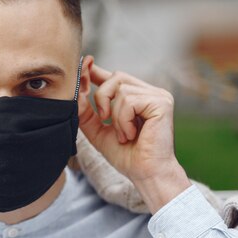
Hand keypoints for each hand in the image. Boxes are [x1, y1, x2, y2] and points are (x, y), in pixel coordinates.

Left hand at [78, 65, 190, 212]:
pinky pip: (129, 101)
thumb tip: (76, 88)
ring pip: (121, 89)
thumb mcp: (97, 130)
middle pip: (115, 77)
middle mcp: (149, 92)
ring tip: (124, 134)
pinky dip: (123, 120)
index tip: (83, 63)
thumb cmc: (126, 155)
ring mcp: (158, 95)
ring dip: (115, 116)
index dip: (96, 70)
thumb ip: (85, 111)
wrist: (145, 173)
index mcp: (136, 97)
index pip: (114, 77)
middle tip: (104, 119)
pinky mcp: (162, 102)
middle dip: (101, 97)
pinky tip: (132, 134)